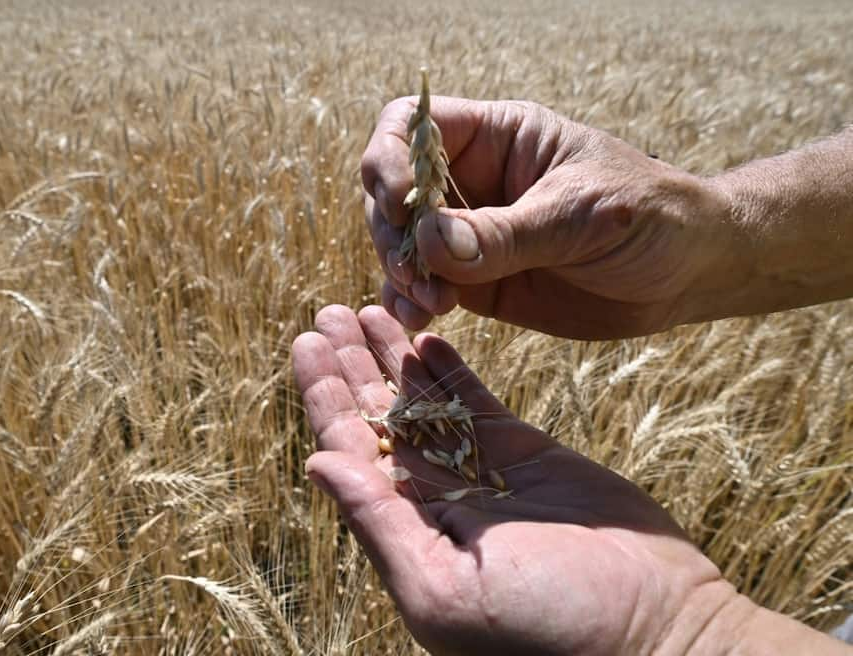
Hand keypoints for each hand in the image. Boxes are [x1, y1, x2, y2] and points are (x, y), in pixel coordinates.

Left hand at [295, 304, 743, 654]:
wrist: (650, 626)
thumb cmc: (543, 629)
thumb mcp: (441, 589)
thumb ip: (378, 525)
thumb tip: (316, 464)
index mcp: (404, 530)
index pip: (349, 451)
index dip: (325, 397)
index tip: (305, 345)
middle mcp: (433, 496)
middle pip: (377, 417)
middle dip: (350, 366)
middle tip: (324, 314)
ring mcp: (479, 469)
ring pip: (423, 401)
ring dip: (393, 356)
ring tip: (366, 307)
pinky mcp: (524, 450)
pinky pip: (475, 400)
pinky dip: (450, 369)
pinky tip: (425, 336)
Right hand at [361, 97, 737, 338]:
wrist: (689, 273)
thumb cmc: (649, 218)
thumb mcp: (580, 217)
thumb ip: (505, 233)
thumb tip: (429, 244)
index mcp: (498, 138)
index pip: (412, 125)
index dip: (390, 158)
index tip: (401, 204)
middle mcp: (474, 182)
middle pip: (391, 189)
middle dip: (394, 230)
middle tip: (420, 272)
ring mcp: (471, 234)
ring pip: (402, 244)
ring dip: (400, 273)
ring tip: (430, 304)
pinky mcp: (477, 283)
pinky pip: (424, 288)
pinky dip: (411, 304)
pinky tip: (422, 319)